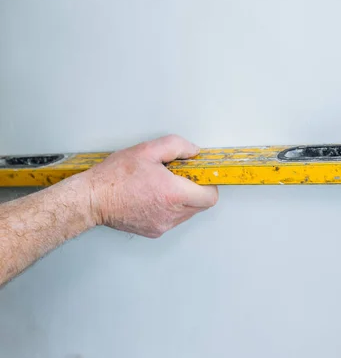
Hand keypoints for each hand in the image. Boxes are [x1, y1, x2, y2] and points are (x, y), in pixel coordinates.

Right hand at [82, 135, 217, 237]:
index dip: (208, 183)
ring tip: (162, 185)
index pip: (210, 196)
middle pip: (201, 205)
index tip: (200, 174)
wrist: (91, 199)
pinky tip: (153, 196)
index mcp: (173, 194)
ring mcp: (163, 225)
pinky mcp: (153, 231)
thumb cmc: (114, 176)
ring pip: (187, 213)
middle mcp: (171, 214)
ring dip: (183, 199)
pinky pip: (172, 219)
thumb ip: (177, 147)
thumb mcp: (148, 150)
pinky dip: (170, 208)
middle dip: (196, 189)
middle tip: (180, 176)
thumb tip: (194, 152)